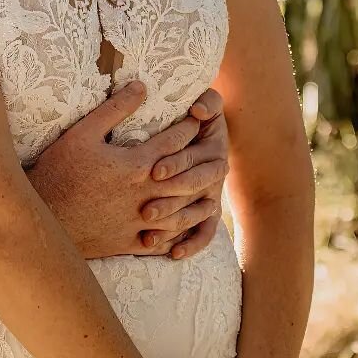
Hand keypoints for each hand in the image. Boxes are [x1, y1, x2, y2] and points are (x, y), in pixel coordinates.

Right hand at [28, 82, 215, 259]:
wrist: (45, 217)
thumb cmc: (59, 171)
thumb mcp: (83, 133)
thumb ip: (115, 109)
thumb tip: (141, 86)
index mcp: (137, 164)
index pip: (175, 142)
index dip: (190, 128)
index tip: (199, 118)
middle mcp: (145, 193)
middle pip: (188, 178)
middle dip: (206, 166)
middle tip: (221, 157)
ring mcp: (139, 221)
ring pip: (181, 213)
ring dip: (198, 203)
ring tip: (210, 196)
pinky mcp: (129, 242)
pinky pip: (164, 241)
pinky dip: (179, 236)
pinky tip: (183, 230)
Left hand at [135, 87, 228, 260]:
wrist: (202, 127)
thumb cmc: (195, 114)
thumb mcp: (205, 105)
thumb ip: (207, 102)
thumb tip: (198, 109)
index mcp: (210, 146)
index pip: (191, 158)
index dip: (175, 164)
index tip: (153, 171)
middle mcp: (212, 172)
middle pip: (190, 190)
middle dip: (169, 201)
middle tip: (145, 211)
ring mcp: (209, 194)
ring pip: (195, 215)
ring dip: (173, 227)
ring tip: (148, 236)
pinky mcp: (205, 212)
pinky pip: (204, 232)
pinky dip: (191, 244)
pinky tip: (174, 255)